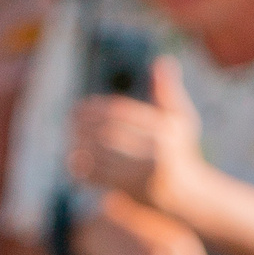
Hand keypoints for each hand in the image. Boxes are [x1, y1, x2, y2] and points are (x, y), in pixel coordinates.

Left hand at [68, 56, 205, 210]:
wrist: (184, 194)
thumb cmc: (178, 150)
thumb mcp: (180, 119)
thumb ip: (167, 92)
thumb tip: (162, 60)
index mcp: (165, 129)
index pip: (120, 112)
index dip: (94, 108)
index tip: (78, 107)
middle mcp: (157, 151)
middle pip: (107, 133)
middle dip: (83, 127)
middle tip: (69, 123)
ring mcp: (144, 173)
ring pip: (98, 156)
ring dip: (78, 147)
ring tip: (70, 140)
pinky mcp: (131, 191)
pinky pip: (96, 176)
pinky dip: (80, 168)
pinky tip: (74, 160)